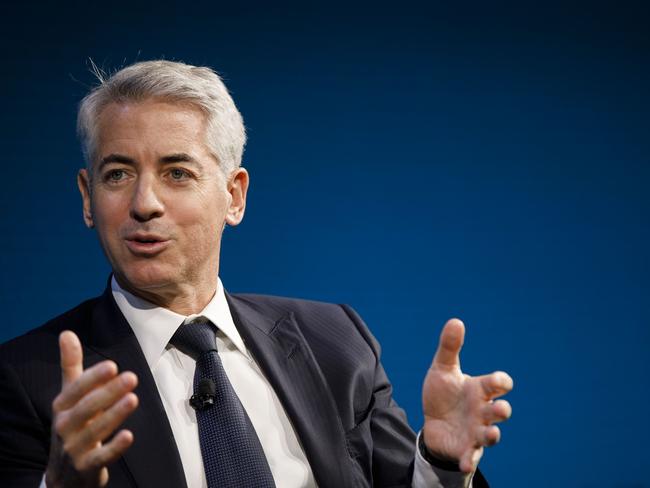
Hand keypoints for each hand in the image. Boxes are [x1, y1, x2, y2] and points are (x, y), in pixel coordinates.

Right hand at [45, 331, 138, 487]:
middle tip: (131, 377)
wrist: (63, 473)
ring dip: (114, 415)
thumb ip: (71, 366)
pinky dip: (114, 447)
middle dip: (108, 393)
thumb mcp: (68, 396)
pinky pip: (101, 458)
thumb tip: (66, 333)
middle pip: (86, 408)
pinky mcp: (86, 467)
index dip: (92, 378)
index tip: (112, 365)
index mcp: (61, 407)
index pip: (75, 390)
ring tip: (133, 399)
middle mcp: (64, 426)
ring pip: (95, 431)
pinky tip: (129, 435)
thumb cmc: (71, 424)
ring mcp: (74, 448)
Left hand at [422, 319, 512, 472]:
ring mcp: (476, 431)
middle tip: (500, 408)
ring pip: (490, 434)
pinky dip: (469, 460)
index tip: (498, 381)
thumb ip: (450, 348)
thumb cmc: (444, 393)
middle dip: (502, 410)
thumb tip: (456, 320)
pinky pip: (471, 456)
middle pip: (499, 410)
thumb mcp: (443, 368)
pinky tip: (465, 463)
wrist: (433, 422)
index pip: (498, 384)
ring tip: (492, 433)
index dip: (500, 382)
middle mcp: (483, 411)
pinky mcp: (466, 448)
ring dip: (493, 434)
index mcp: (480, 389)